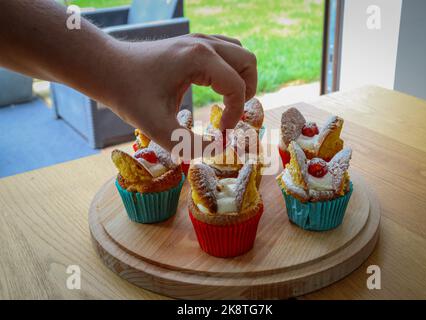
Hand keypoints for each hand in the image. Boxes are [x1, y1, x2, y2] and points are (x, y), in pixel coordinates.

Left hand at [108, 33, 257, 152]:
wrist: (106, 69)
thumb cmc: (129, 95)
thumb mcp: (157, 127)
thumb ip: (188, 145)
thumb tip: (218, 149)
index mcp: (199, 59)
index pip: (236, 87)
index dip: (235, 114)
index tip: (221, 133)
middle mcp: (203, 44)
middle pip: (247, 62)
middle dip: (247, 92)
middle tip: (232, 115)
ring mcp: (198, 40)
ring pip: (239, 53)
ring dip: (241, 78)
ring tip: (228, 102)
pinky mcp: (192, 43)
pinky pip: (225, 51)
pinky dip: (229, 69)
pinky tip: (214, 87)